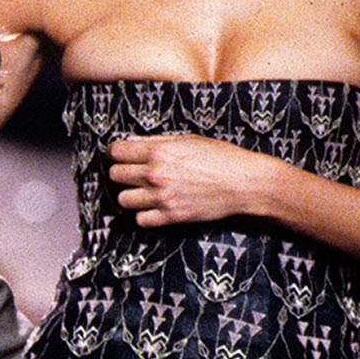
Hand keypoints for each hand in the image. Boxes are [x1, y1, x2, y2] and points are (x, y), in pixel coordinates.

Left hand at [108, 134, 278, 227]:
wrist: (244, 183)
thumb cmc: (221, 157)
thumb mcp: (189, 139)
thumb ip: (159, 140)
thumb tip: (134, 141)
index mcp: (159, 151)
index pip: (117, 152)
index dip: (116, 152)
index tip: (119, 155)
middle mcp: (156, 174)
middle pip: (115, 175)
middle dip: (121, 172)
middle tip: (131, 172)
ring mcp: (162, 197)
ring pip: (123, 200)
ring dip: (130, 194)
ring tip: (142, 191)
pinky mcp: (171, 217)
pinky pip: (140, 220)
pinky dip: (143, 214)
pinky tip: (153, 206)